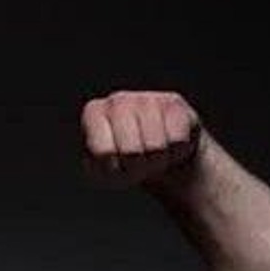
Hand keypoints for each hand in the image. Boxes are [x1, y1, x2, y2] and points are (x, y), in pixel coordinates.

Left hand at [81, 90, 202, 189]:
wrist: (158, 156)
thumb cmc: (124, 165)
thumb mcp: (102, 172)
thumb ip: (93, 168)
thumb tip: (97, 158)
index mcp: (93, 114)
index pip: (104, 153)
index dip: (113, 170)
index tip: (115, 165)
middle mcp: (117, 101)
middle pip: (131, 152)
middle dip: (137, 168)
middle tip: (137, 163)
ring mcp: (146, 98)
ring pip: (155, 147)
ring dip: (157, 162)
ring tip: (152, 154)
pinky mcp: (174, 103)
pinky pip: (176, 141)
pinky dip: (174, 152)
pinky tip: (167, 145)